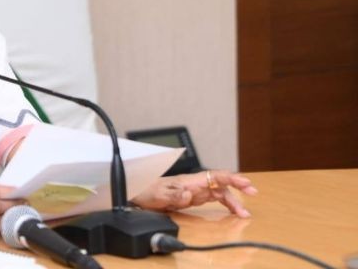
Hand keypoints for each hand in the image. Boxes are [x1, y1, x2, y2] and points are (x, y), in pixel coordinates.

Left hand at [131, 170, 257, 217]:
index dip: (231, 178)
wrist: (136, 193)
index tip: (245, 183)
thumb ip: (174, 195)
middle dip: (238, 187)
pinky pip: (213, 199)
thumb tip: (189, 195)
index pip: (214, 176)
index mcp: (189, 180)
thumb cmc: (147, 191)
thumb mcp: (158, 195)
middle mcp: (194, 183)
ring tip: (244, 213)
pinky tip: (231, 212)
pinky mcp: (193, 197)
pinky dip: (225, 204)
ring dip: (233, 201)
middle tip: (253, 194)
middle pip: (221, 183)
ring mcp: (194, 190)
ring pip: (219, 192)